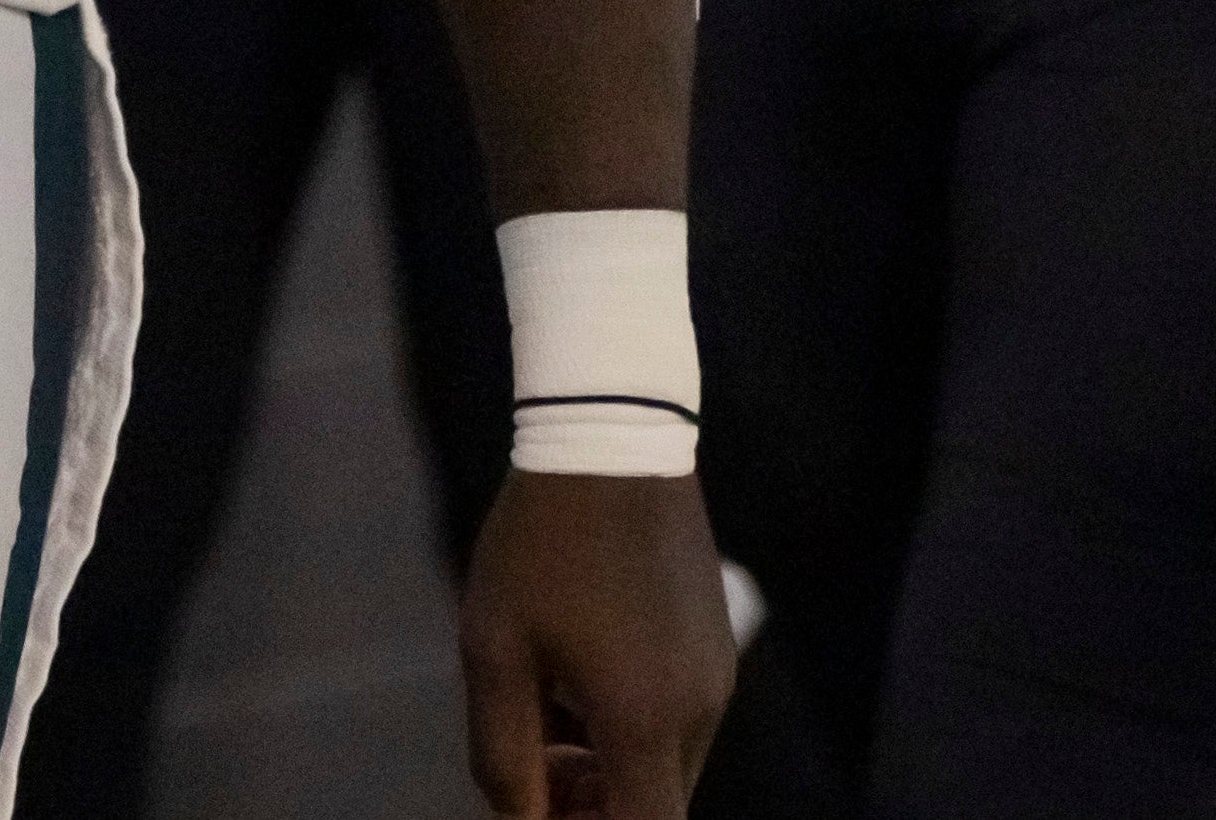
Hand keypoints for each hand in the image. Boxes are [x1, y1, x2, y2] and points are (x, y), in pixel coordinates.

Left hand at [460, 468, 732, 815]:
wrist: (611, 434)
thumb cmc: (541, 542)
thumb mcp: (496, 648)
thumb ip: (504, 751)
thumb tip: (518, 816)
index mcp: (645, 720)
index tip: (548, 810)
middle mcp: (700, 709)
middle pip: (658, 803)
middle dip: (597, 805)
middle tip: (535, 766)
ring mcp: (717, 675)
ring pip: (669, 762)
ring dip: (612, 766)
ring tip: (547, 711)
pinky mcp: (719, 643)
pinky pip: (680, 717)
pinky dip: (634, 726)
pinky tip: (581, 673)